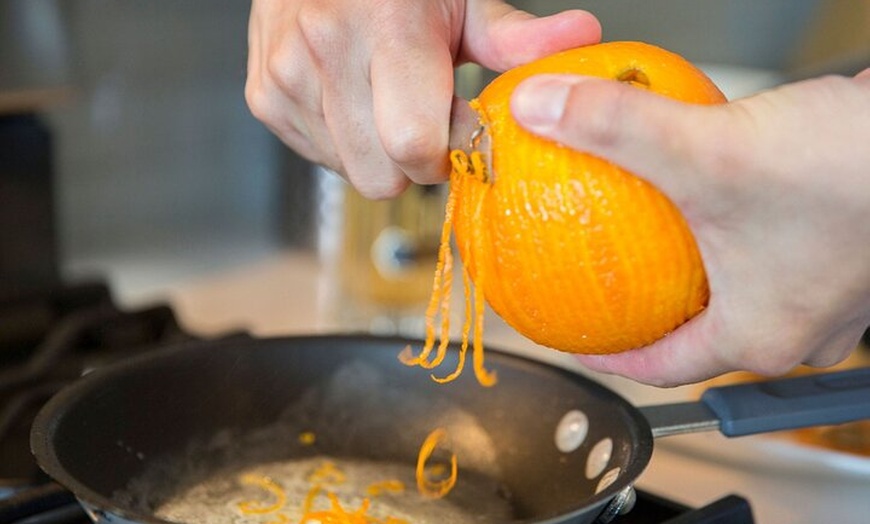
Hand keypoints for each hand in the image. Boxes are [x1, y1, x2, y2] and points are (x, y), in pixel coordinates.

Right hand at [246, 0, 599, 197]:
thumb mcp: (465, 0)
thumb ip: (517, 36)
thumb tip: (583, 37)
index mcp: (385, 26)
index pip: (417, 144)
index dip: (451, 149)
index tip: (466, 127)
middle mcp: (324, 50)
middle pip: (382, 177)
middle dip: (415, 160)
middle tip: (425, 116)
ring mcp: (285, 75)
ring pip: (351, 173)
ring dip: (378, 152)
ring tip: (386, 99)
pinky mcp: (263, 95)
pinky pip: (319, 158)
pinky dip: (344, 141)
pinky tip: (354, 101)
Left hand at [511, 69, 869, 385]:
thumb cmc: (852, 169)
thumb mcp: (707, 150)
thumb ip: (614, 128)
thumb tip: (541, 110)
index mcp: (762, 336)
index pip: (663, 369)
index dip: (612, 358)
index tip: (582, 340)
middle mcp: (804, 325)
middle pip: (706, 336)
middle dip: (658, 314)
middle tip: (616, 288)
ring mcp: (833, 290)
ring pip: (747, 295)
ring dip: (703, 271)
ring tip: (662, 242)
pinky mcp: (848, 248)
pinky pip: (776, 254)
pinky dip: (738, 233)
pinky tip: (715, 193)